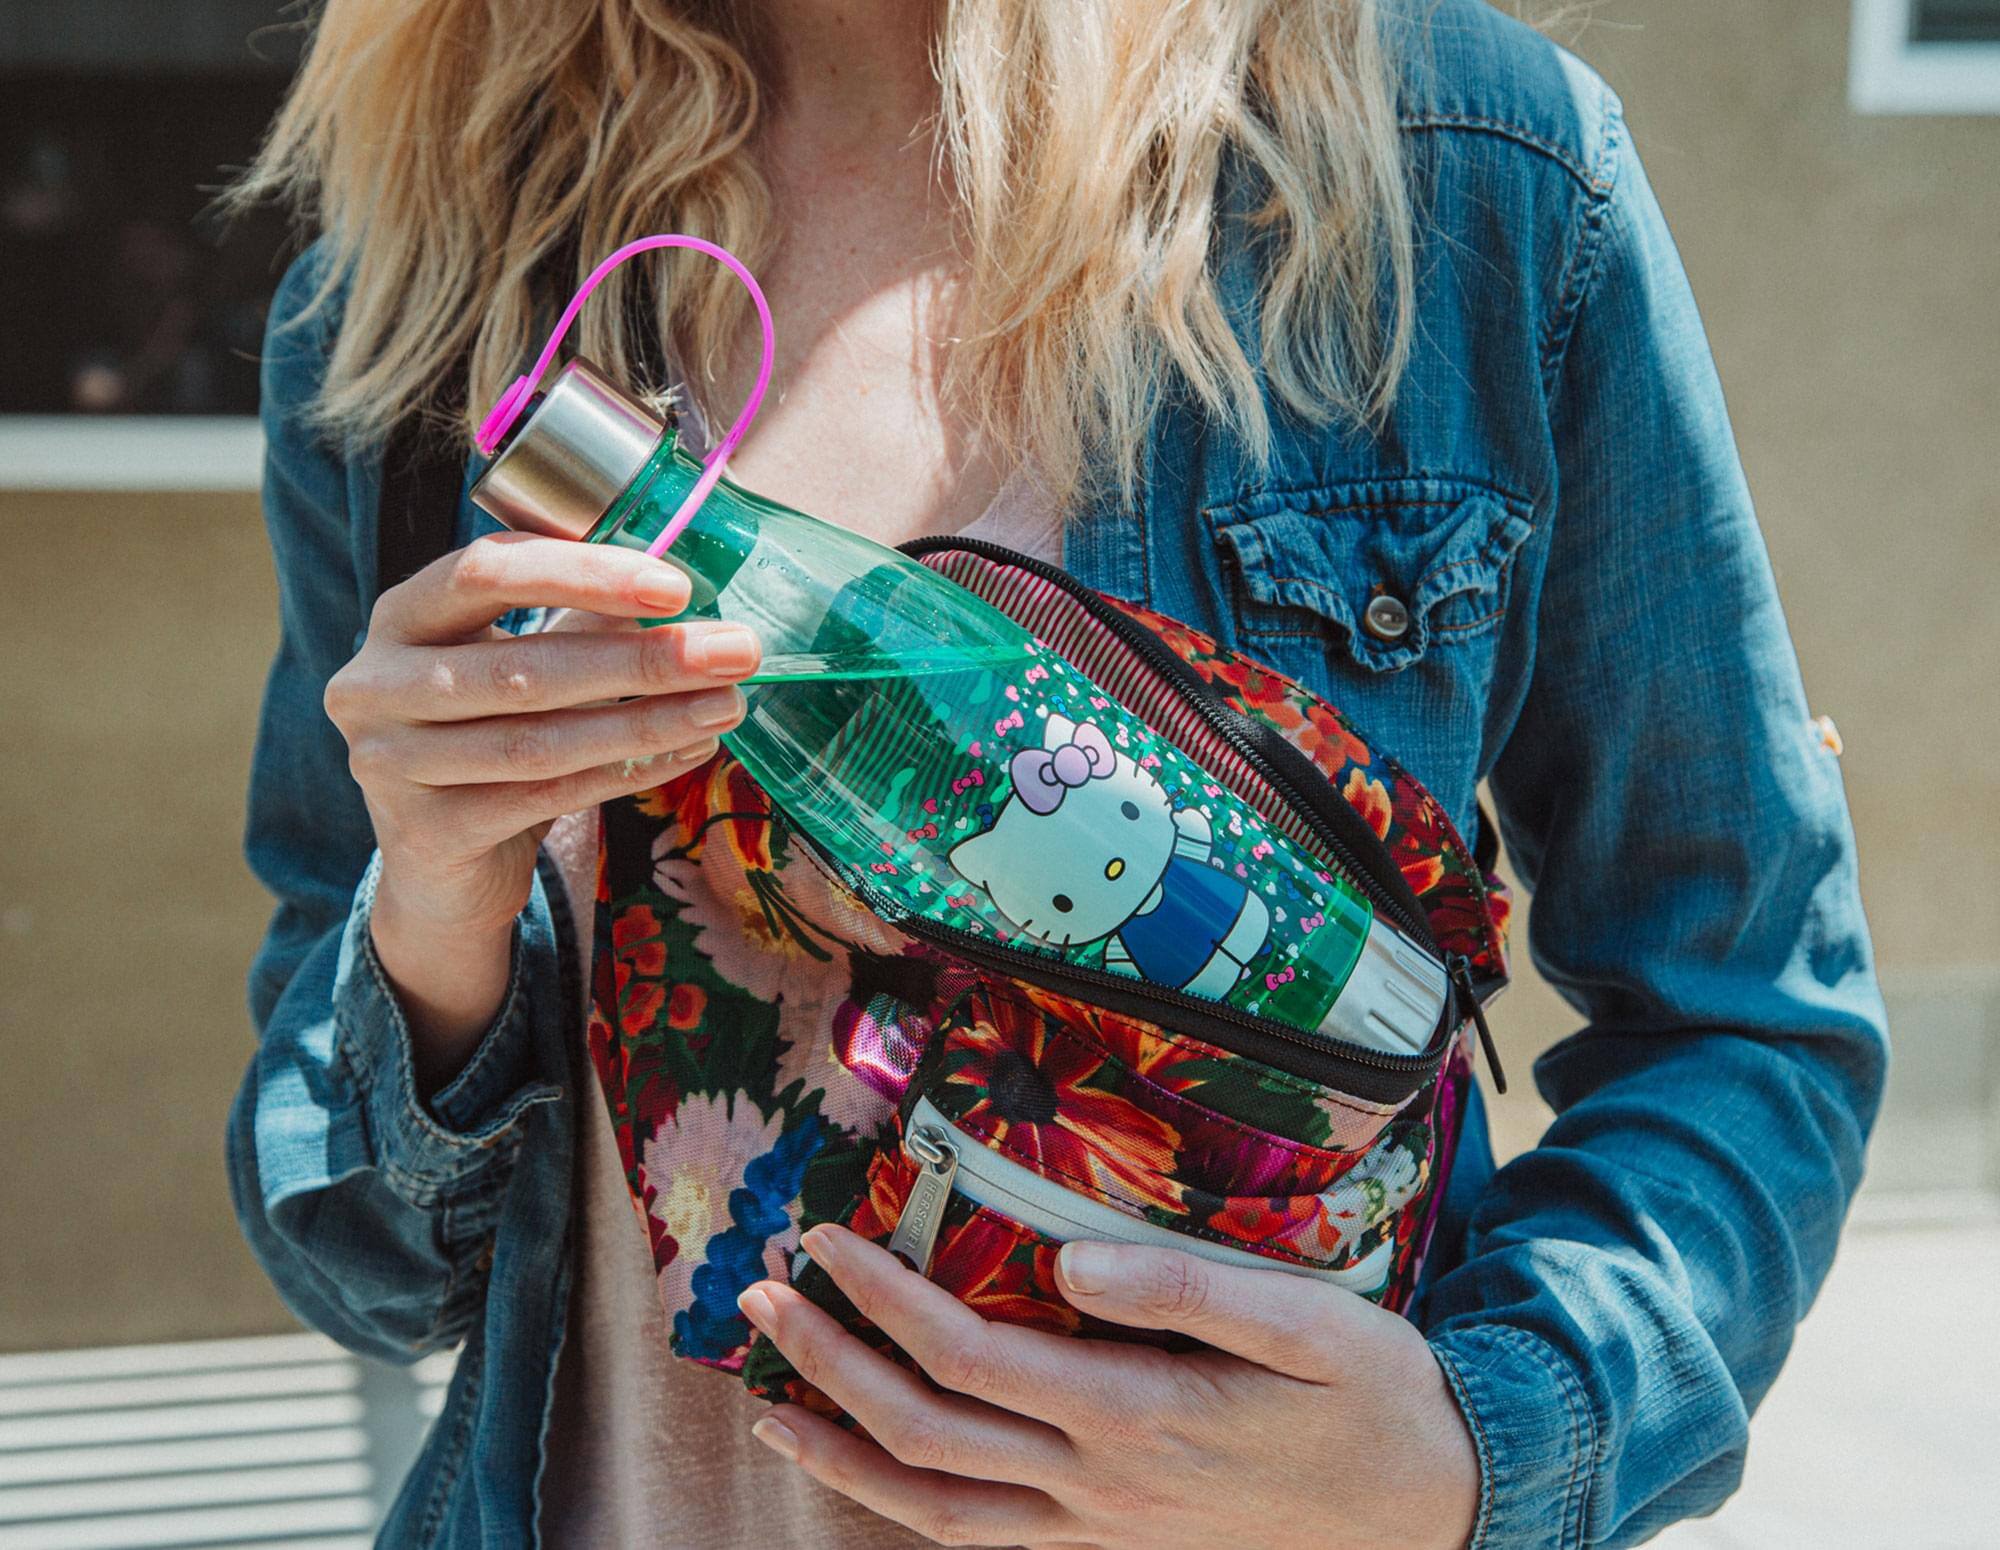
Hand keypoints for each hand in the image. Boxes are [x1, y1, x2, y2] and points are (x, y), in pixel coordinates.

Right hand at [323, 531, 759, 1085]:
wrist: (440, 863)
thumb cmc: (490, 734)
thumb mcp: (521, 663)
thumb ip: (580, 619)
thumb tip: (684, 591)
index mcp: (401, 615)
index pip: (487, 571)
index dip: (583, 574)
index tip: (676, 586)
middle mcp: (376, 684)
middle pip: (523, 667)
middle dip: (641, 658)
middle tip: (734, 651)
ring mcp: (389, 762)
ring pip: (539, 740)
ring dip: (646, 720)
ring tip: (725, 705)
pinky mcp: (426, 833)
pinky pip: (545, 796)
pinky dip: (625, 772)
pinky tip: (688, 751)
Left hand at [737, 1225, 1478, 1549]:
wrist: (1436, 1509)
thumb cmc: (1372, 1396)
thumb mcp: (1308, 1324)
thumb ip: (1186, 1291)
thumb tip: (1067, 1260)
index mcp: (1137, 1416)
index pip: (969, 1355)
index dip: (883, 1300)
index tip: (826, 1239)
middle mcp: (1099, 1488)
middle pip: (924, 1434)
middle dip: (827, 1365)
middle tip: (756, 1299)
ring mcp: (1101, 1534)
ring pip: (934, 1511)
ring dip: (840, 1456)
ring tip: (766, 1409)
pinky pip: (981, 1543)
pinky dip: (905, 1511)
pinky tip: (869, 1476)